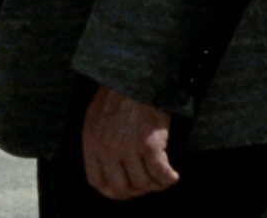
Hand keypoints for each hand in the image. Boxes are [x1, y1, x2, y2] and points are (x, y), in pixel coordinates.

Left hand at [82, 85, 177, 200]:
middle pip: (121, 187)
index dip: (114, 191)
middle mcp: (107, 151)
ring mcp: (128, 149)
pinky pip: (160, 172)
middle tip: (149, 186)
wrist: (138, 74)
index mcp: (92, 144)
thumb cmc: (122, 90)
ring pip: (142, 182)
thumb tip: (110, 157)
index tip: (127, 190)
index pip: (98, 181)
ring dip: (155, 185)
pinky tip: (174, 177)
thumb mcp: (97, 116)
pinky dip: (168, 179)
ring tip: (165, 180)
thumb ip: (99, 138)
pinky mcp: (150, 145)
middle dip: (136, 191)